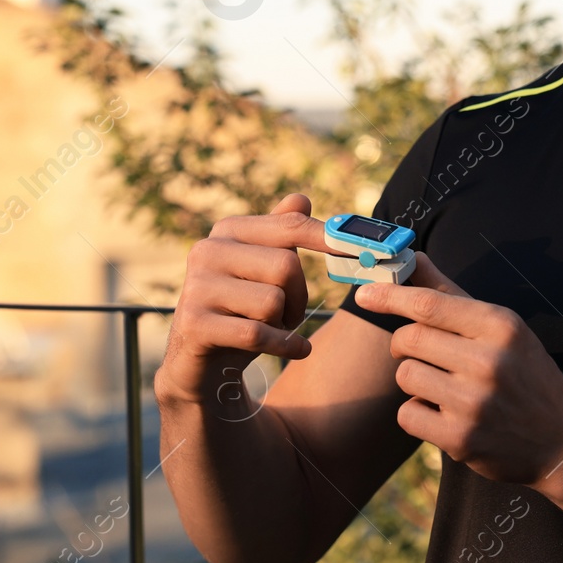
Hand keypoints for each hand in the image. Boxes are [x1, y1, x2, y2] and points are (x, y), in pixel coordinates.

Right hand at [156, 193, 324, 409]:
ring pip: (273, 302)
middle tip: (289, 312)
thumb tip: (301, 199)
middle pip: (286, 265)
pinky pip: (258, 333)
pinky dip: (285, 346)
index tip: (366, 247)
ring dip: (285, 323)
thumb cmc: (241, 310)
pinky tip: (293, 349)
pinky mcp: (195, 324)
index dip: (329, 238)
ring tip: (270, 328)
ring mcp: (197, 287)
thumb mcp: (262, 271)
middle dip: (299, 296)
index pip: (290, 226)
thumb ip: (281, 235)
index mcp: (229, 230)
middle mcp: (208, 251)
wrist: (201, 363)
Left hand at [355, 254, 562, 486]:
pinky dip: (418, 414)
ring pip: (405, 376)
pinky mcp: (461, 439)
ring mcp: (474, 402)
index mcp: (500, 326)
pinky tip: (446, 416)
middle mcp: (488, 361)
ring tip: (444, 388)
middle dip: (405, 345)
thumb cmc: (526, 375)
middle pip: (409, 339)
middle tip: (421, 353)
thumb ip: (452, 295)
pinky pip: (407, 414)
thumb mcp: (502, 329)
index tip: (364, 294)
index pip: (429, 304)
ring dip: (415, 381)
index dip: (390, 297)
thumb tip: (413, 257)